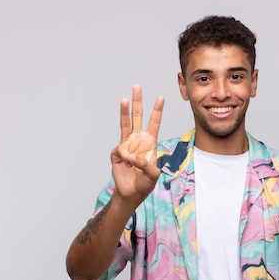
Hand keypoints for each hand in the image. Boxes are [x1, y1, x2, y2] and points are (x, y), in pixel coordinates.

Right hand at [110, 85, 163, 200]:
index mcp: (150, 142)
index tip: (161, 98)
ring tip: (124, 99)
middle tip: (137, 87)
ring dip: (124, 112)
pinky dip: (126, 158)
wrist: (132, 192)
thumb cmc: (145, 183)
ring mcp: (126, 145)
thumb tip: (130, 156)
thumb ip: (145, 165)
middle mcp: (137, 140)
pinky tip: (128, 164)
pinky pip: (121, 151)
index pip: (154, 123)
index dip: (157, 111)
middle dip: (137, 102)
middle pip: (137, 117)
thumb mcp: (153, 175)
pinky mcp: (117, 153)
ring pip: (125, 124)